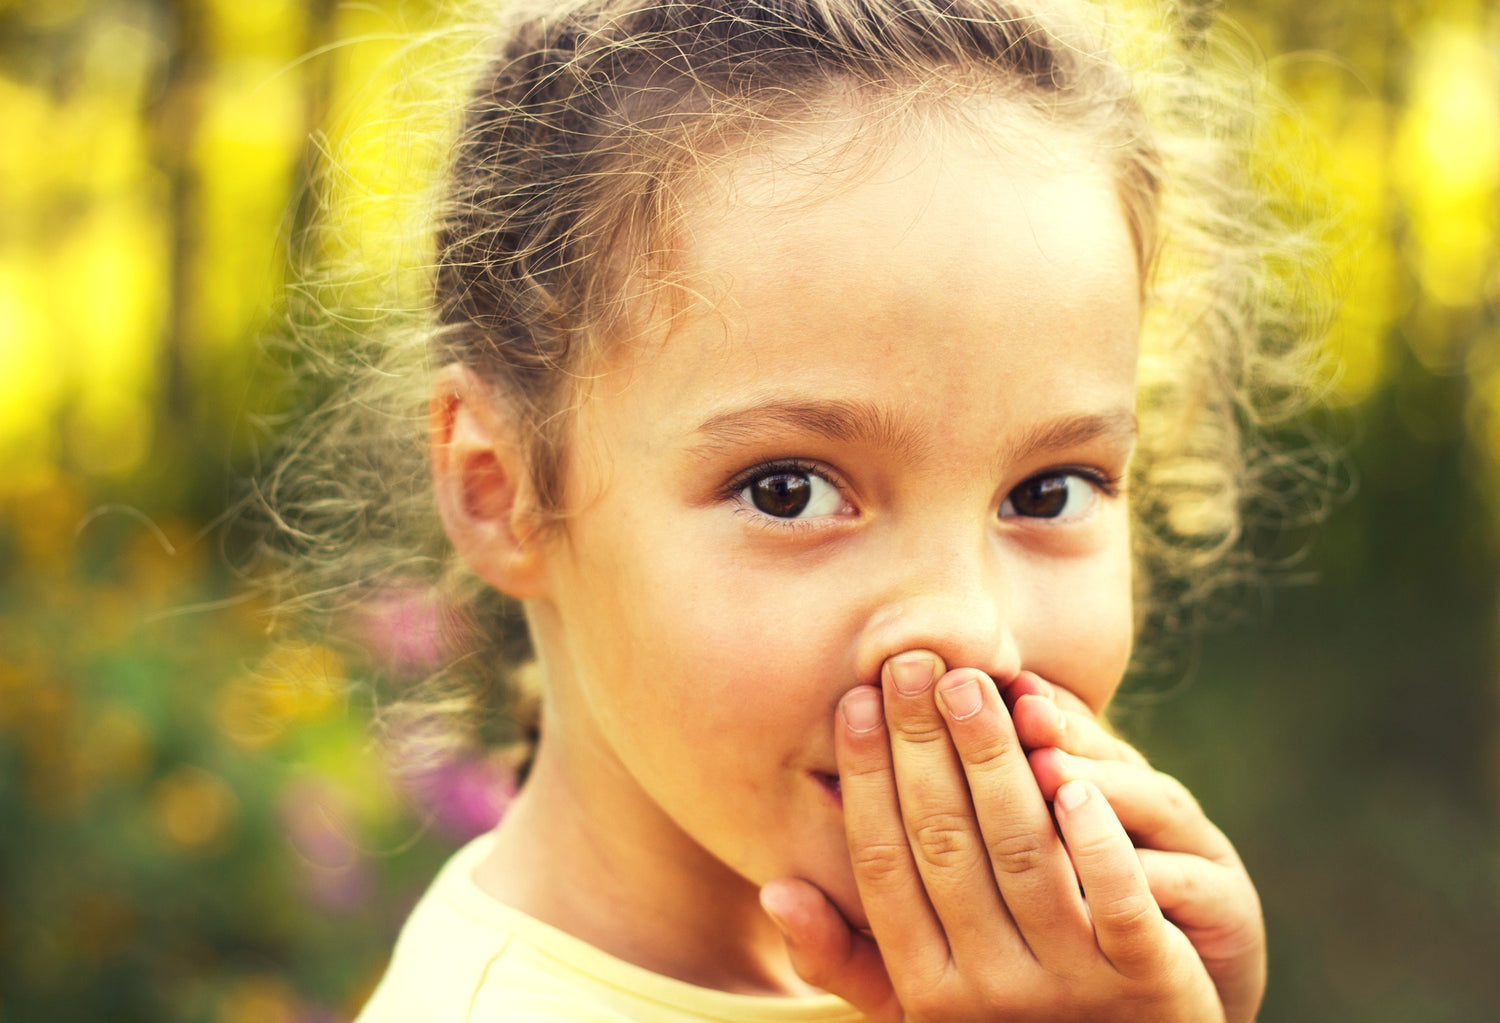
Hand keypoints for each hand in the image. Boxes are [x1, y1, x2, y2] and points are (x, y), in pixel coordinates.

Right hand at [761, 651, 1227, 1021]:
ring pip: (1022, 852)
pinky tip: (1069, 770)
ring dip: (994, 760)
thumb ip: (847, 956)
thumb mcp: (917, 1011)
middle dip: (924, 743)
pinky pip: (1116, 900)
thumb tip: (775, 892)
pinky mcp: (1147, 981)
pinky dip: (1093, 837)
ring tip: (975, 685)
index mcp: (923, 987)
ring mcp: (1069, 987)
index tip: (859, 698)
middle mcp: (986, 990)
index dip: (868, 775)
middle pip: (945, 842)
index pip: (883, 861)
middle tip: (914, 662)